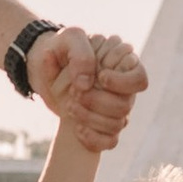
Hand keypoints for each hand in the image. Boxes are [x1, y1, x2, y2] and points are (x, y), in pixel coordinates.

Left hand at [33, 27, 146, 152]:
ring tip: (69, 106)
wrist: (43, 71)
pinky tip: (76, 128)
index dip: (122, 83)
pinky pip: (110, 141)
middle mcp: (122, 89)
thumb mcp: (68, 40)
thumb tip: (87, 83)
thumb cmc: (61, 50)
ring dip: (90, 118)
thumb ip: (81, 55)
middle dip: (98, 101)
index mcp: (122, 65)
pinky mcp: (105, 127)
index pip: (139, 80)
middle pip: (126, 105)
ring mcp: (115, 109)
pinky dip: (92, 138)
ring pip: (118, 125)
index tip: (100, 78)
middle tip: (74, 92)